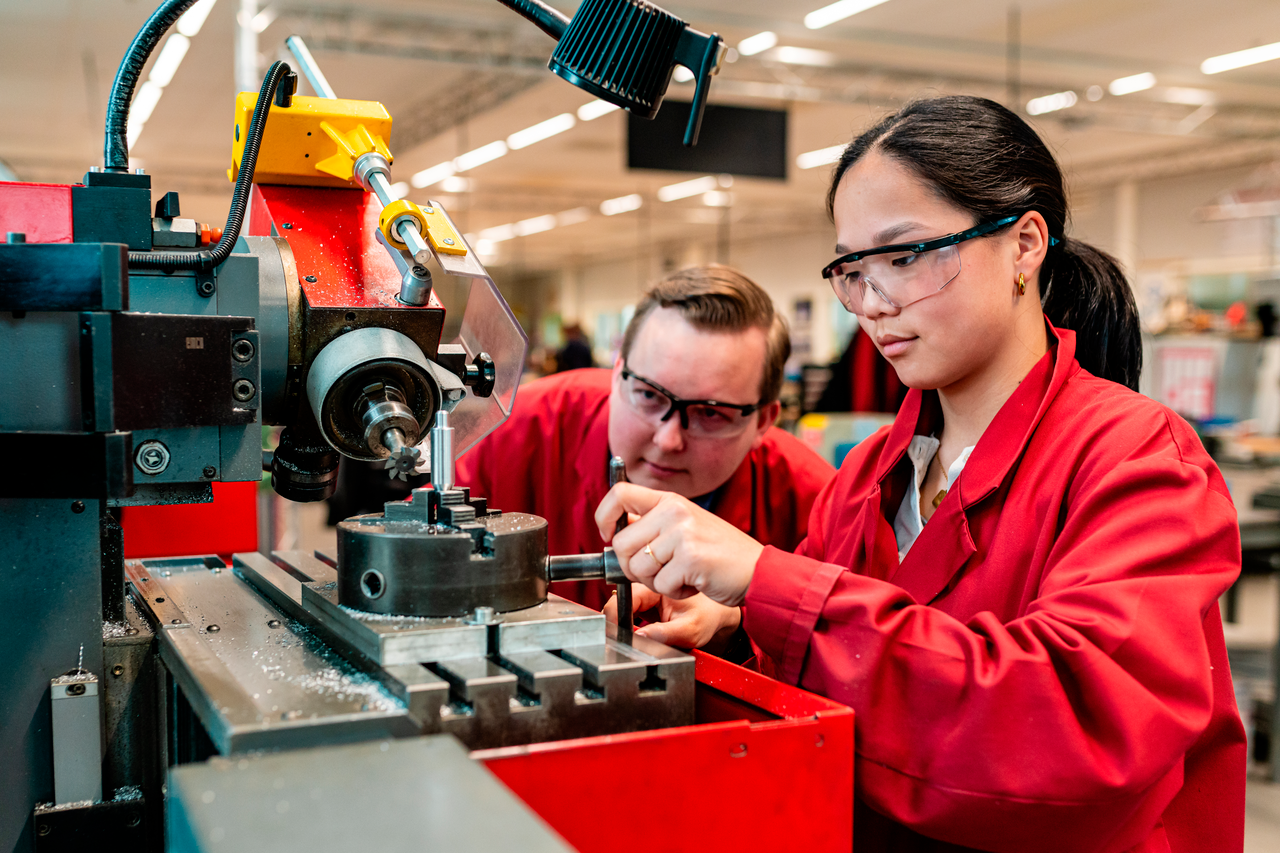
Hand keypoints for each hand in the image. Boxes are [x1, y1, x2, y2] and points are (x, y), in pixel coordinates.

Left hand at [595, 483, 762, 606]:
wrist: (759, 570)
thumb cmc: (721, 555)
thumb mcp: (686, 527)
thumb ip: (654, 525)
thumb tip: (615, 534)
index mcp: (670, 500)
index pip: (619, 494)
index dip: (604, 518)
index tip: (609, 536)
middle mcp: (674, 512)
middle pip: (621, 544)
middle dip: (633, 568)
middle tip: (660, 572)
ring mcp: (682, 533)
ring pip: (638, 568)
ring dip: (657, 583)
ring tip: (683, 576)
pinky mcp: (690, 558)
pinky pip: (661, 585)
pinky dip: (675, 592)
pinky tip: (694, 584)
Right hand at [603, 585, 741, 650]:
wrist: (718, 610)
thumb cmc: (709, 615)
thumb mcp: (692, 629)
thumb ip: (665, 634)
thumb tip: (637, 637)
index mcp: (658, 583)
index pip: (624, 596)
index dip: (617, 617)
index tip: (620, 634)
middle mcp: (648, 582)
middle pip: (617, 599)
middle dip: (618, 620)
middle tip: (635, 636)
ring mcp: (644, 588)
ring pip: (619, 604)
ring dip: (622, 619)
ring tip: (642, 632)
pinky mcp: (643, 596)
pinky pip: (625, 606)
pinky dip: (627, 619)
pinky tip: (641, 628)